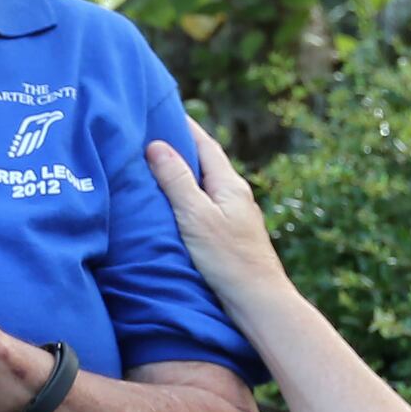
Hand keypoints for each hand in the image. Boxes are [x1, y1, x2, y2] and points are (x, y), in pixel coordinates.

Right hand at [143, 119, 292, 331]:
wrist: (258, 301)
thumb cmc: (228, 260)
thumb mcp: (195, 216)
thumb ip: (176, 181)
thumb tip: (157, 145)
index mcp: (229, 185)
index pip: (204, 144)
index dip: (183, 126)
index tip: (161, 110)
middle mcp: (235, 196)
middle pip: (206, 163)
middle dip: (181, 148)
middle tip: (152, 135)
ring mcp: (235, 217)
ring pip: (206, 186)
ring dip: (184, 175)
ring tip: (157, 169)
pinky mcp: (230, 236)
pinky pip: (205, 206)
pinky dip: (188, 199)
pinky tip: (175, 208)